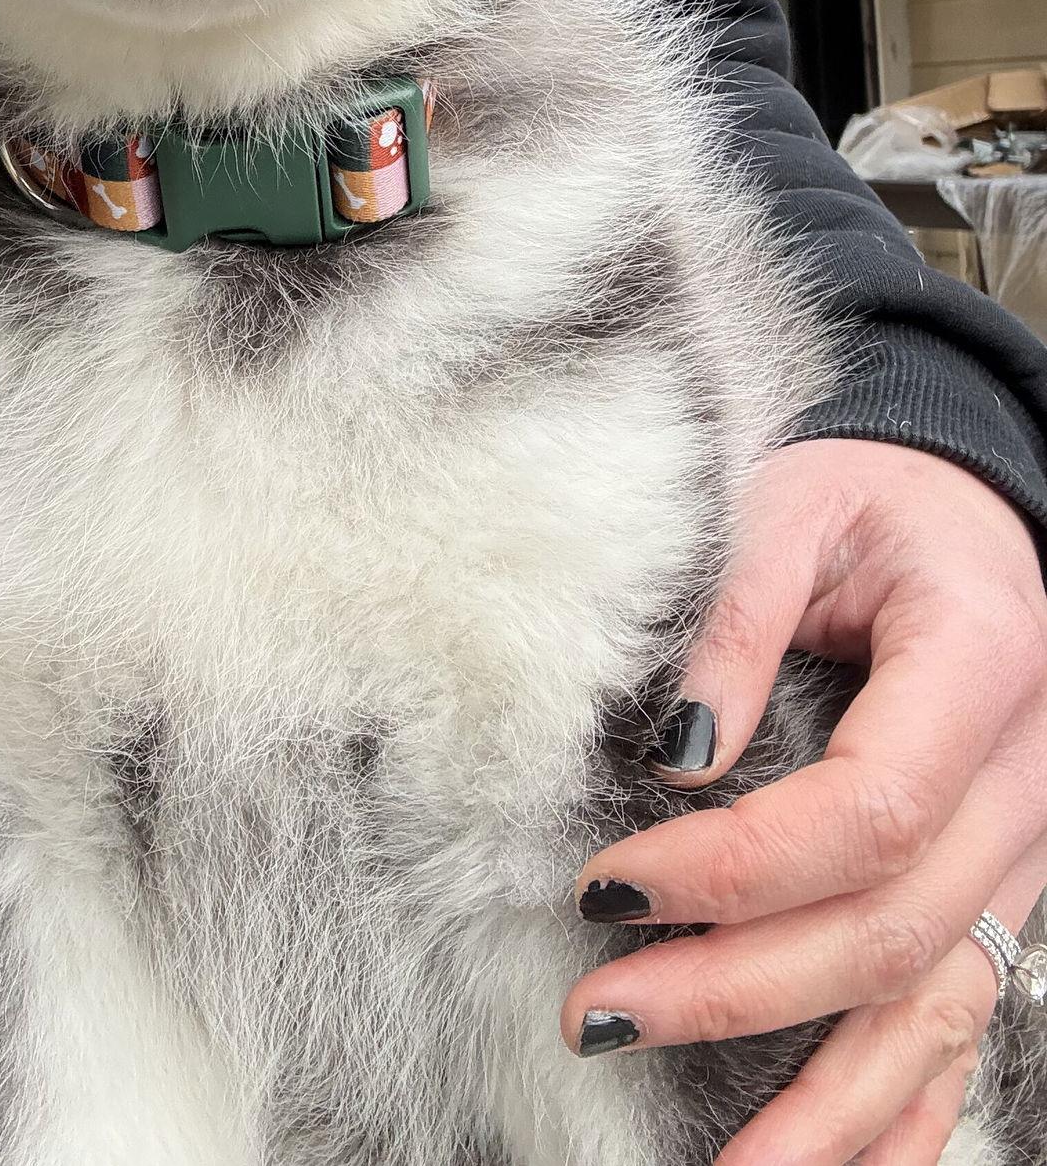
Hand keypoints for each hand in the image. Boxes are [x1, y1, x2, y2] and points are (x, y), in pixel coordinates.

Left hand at [562, 438, 1046, 1164]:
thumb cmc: (871, 498)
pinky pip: (965, 1020)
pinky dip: (904, 1114)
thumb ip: (736, 615)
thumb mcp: (794, 506)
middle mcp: (1022, 783)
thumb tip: (678, 755)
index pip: (871, 812)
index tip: (610, 888)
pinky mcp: (1000, 895)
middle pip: (893, 927)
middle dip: (738, 988)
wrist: (965, 510)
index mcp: (979, 666)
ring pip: (939, 1006)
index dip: (735, 868)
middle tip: (599, 1010)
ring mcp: (1024, 856)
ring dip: (827, 1104)